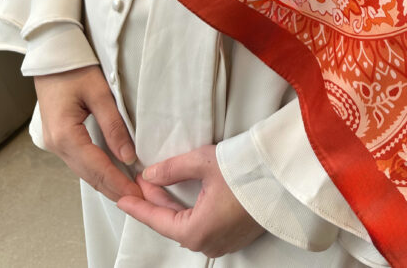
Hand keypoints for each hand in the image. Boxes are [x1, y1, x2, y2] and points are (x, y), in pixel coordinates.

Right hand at [34, 65, 141, 201]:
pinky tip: (113, 174)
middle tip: (140, 199)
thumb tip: (129, 155)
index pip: (96, 168)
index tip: (138, 194)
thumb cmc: (75, 69)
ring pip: (84, 171)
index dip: (118, 182)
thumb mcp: (100, 93)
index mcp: (65, 135)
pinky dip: (97, 170)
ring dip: (106, 181)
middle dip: (114, 188)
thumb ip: (114, 125)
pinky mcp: (59, 138)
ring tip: (130, 191)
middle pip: (89, 175)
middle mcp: (56, 145)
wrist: (53, 57)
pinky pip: (80, 161)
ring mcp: (54, 143)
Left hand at [117, 145, 264, 256]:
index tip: (121, 199)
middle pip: (172, 224)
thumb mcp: (203, 163)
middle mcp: (209, 243)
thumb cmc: (246, 171)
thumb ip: (171, 170)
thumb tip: (149, 175)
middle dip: (155, 203)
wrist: (285, 177)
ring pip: (188, 226)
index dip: (138, 207)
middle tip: (141, 183)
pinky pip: (204, 226)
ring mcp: (225, 242)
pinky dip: (190, 211)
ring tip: (159, 185)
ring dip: (173, 206)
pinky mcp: (237, 234)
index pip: (157, 220)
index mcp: (197, 231)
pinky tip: (185, 195)